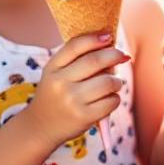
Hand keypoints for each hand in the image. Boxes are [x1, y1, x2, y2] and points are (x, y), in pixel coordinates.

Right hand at [26, 32, 129, 146]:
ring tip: (114, 83)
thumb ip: (77, 58)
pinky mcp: (84, 117)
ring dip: (117, 81)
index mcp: (52, 68)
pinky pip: (111, 101)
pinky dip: (115, 98)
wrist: (40, 127)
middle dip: (115, 55)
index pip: (75, 46)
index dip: (94, 38)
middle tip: (123, 56)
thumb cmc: (56, 94)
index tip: (108, 36)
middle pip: (95, 61)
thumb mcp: (56, 73)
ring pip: (108, 81)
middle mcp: (60, 83)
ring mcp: (72, 101)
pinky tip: (108, 99)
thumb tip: (112, 45)